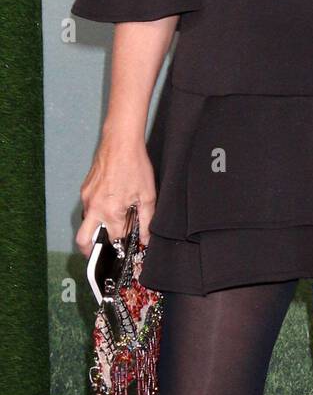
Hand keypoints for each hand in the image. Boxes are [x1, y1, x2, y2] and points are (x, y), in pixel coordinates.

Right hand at [75, 133, 155, 256]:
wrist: (120, 142)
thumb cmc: (135, 166)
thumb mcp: (147, 195)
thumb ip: (146, 220)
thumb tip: (145, 238)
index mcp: (109, 212)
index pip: (114, 238)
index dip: (124, 239)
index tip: (130, 238)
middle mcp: (93, 208)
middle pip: (83, 240)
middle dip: (90, 250)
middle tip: (100, 253)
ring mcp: (86, 198)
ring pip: (86, 222)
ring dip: (95, 226)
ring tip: (113, 219)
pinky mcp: (84, 189)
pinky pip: (87, 207)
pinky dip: (96, 211)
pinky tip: (111, 201)